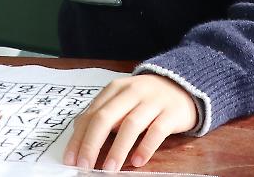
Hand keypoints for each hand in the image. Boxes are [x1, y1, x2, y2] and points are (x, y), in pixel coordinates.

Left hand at [65, 73, 197, 171]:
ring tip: (109, 170)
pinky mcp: (171, 112)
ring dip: (117, 149)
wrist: (182, 86)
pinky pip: (157, 130)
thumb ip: (102, 115)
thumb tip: (78, 141)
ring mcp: (153, 101)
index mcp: (115, 89)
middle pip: (106, 117)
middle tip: (84, 166)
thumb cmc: (145, 99)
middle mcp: (132, 92)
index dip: (79, 139)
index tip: (70, 160)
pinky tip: (137, 161)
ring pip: (130, 125)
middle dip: (92, 144)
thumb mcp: (121, 100)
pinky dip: (146, 147)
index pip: (91, 114)